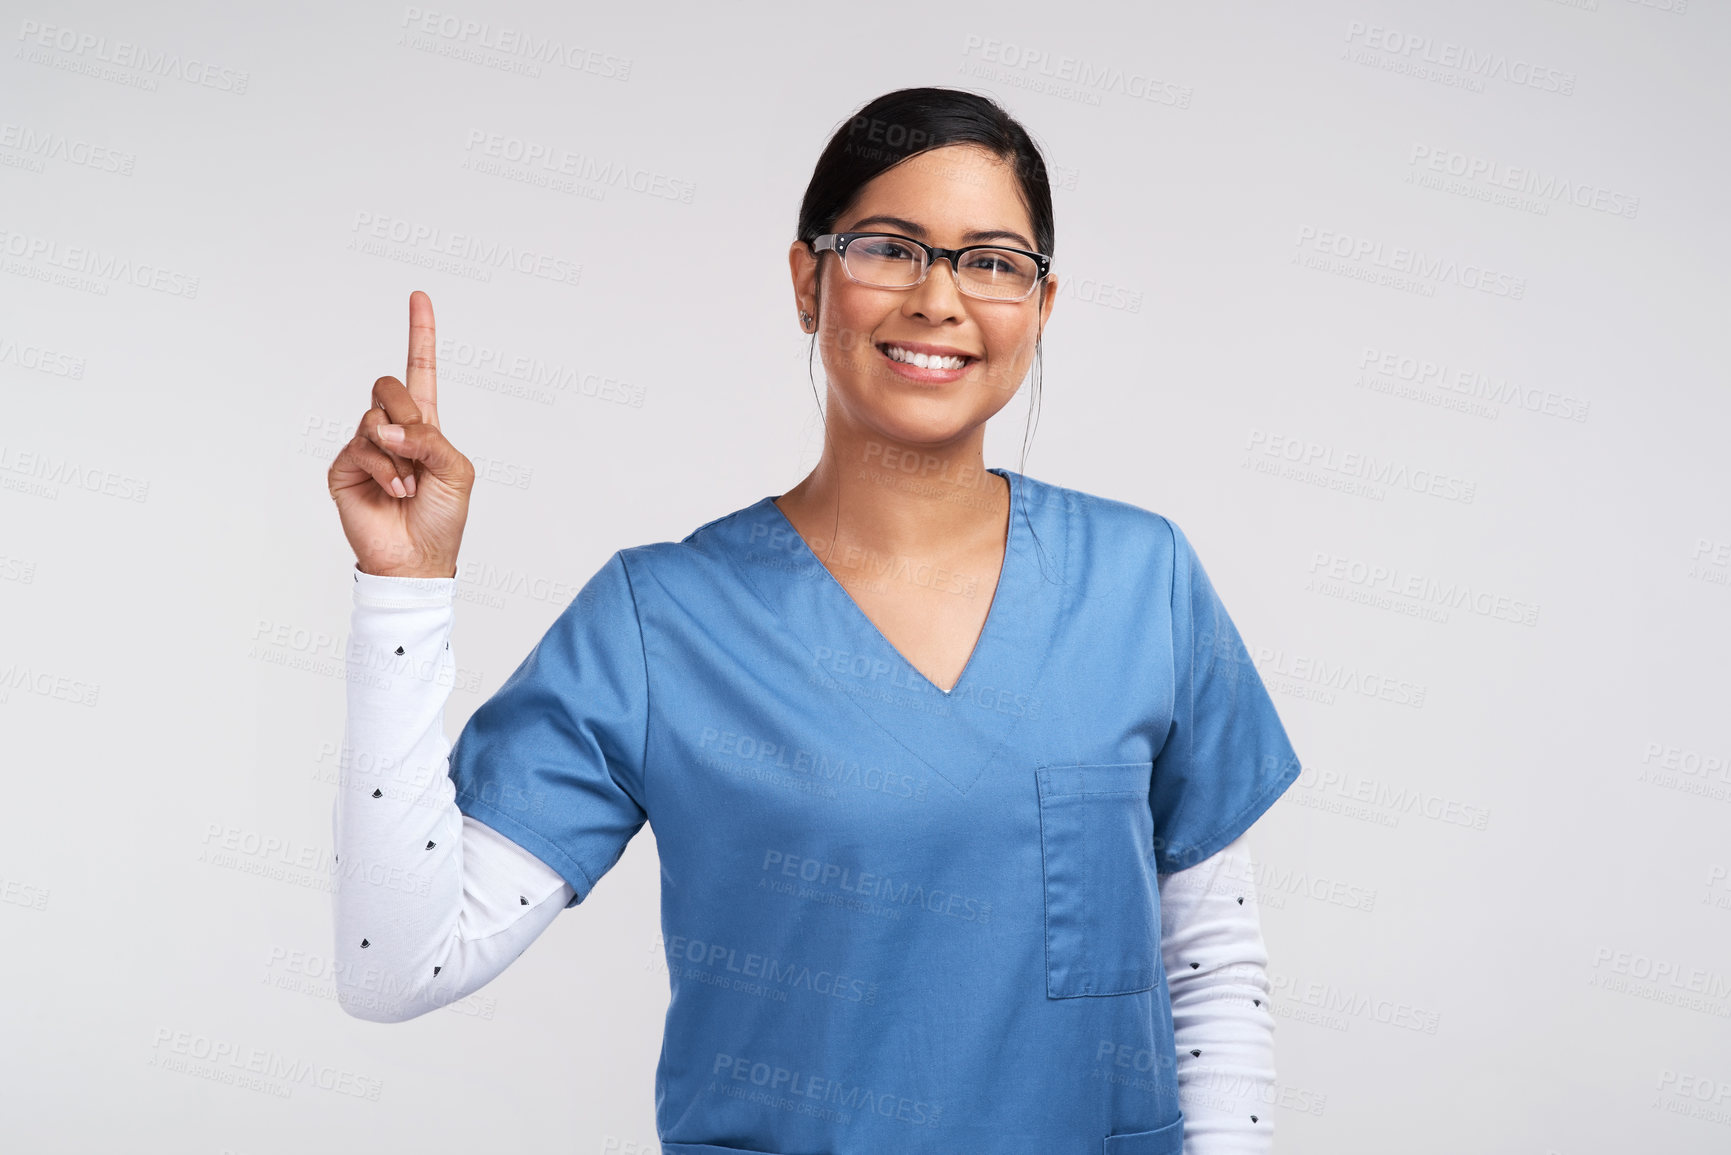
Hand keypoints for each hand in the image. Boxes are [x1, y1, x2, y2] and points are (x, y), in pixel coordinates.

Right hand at [327, 291, 474, 578]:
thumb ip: (430, 438)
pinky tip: (395, 492)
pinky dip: (385, 469)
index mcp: (425, 425)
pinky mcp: (344, 466)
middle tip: (417, 449)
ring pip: (374, 418)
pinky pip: (362, 446)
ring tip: (409, 485)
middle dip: (408, 414)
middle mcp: (393, 430)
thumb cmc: (443, 517)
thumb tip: (386, 429)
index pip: (421, 370)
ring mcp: (366, 446)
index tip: (419, 296)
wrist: (417, 558)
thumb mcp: (457, 471)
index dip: (420, 333)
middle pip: (388, 385)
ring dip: (400, 453)